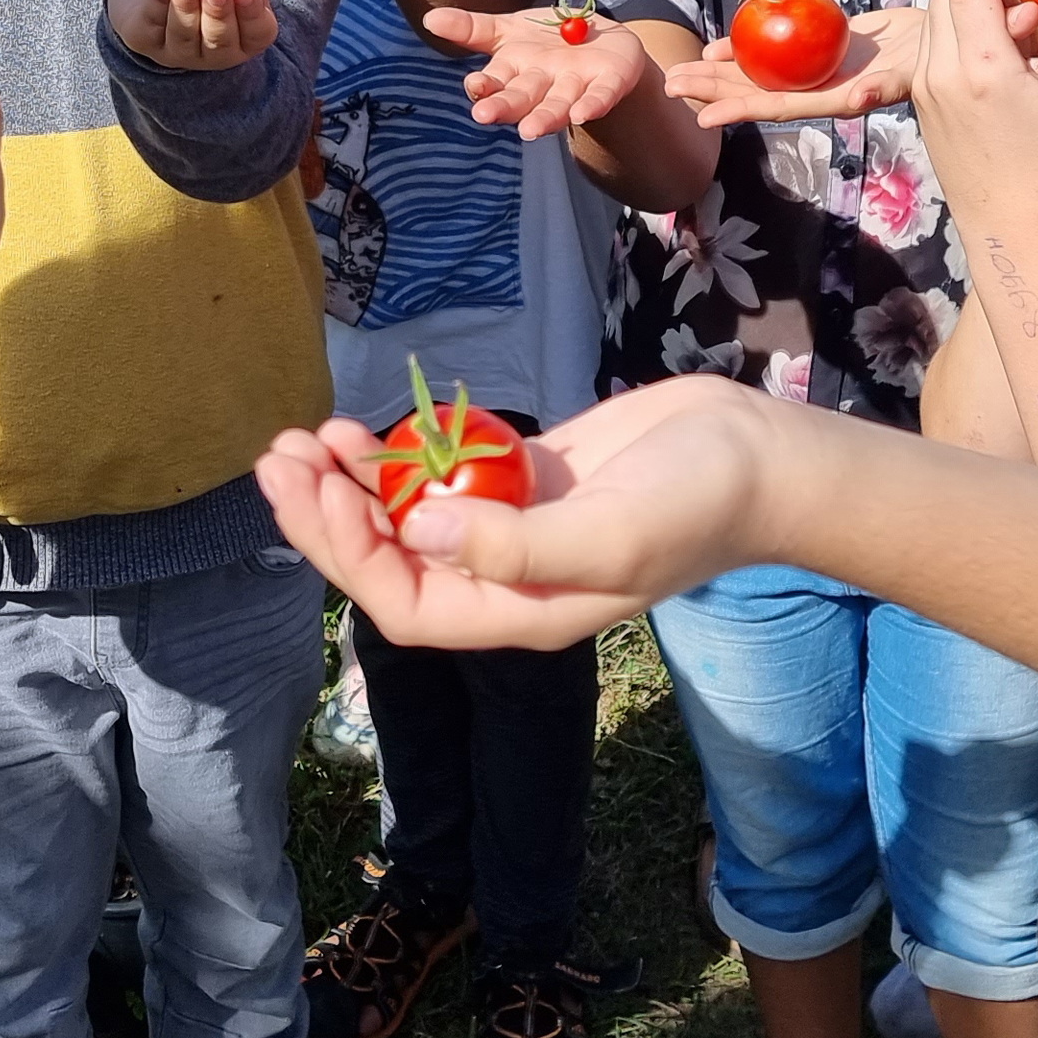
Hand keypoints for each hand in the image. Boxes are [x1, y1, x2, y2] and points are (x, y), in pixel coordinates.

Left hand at [110, 0, 326, 71]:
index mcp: (247, 37)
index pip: (256, 34)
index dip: (252, 14)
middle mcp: (215, 51)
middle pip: (219, 41)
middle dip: (218, 15)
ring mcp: (178, 51)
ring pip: (184, 36)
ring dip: (185, 7)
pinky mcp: (145, 40)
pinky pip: (152, 24)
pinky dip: (158, 0)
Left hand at [252, 375, 802, 650]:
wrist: (758, 456)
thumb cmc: (695, 503)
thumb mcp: (609, 534)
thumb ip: (515, 546)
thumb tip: (421, 533)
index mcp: (520, 610)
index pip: (405, 602)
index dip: (348, 555)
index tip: (318, 492)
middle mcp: (507, 576)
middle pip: (391, 560)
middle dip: (328, 516)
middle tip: (278, 459)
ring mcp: (516, 524)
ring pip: (410, 515)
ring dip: (354, 483)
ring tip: (307, 438)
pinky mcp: (529, 477)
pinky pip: (447, 474)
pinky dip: (403, 455)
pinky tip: (369, 428)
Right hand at [424, 5, 662, 140]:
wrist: (603, 39)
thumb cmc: (548, 40)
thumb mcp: (509, 28)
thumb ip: (472, 28)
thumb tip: (429, 18)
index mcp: (516, 71)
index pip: (495, 83)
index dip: (485, 87)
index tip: (474, 86)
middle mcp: (543, 85)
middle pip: (522, 98)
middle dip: (505, 107)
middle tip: (484, 116)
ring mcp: (575, 86)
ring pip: (556, 105)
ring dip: (542, 118)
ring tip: (529, 130)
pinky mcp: (608, 84)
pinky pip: (599, 97)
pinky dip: (591, 105)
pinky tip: (581, 115)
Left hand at [665, 7, 925, 128]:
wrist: (945, 38)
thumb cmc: (932, 59)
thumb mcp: (907, 74)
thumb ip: (883, 87)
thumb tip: (860, 100)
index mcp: (832, 99)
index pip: (777, 109)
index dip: (739, 111)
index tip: (701, 118)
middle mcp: (816, 87)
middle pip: (756, 91)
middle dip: (713, 89)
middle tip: (669, 84)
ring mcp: (815, 68)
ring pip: (759, 71)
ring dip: (720, 71)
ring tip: (681, 69)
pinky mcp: (819, 45)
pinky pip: (776, 47)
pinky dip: (748, 44)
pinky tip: (720, 43)